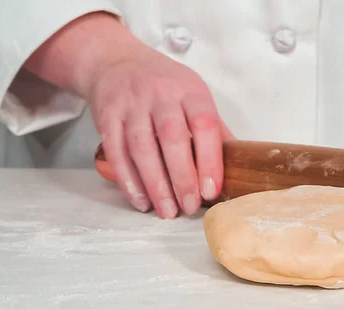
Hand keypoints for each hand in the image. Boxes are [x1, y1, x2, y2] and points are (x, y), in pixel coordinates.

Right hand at [89, 50, 233, 217]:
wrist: (115, 61)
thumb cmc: (163, 84)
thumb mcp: (192, 93)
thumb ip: (212, 127)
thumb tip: (236, 164)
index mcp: (189, 90)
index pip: (204, 123)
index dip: (209, 160)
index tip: (211, 190)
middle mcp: (160, 94)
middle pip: (172, 138)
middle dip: (182, 177)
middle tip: (189, 206)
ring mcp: (131, 104)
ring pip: (142, 148)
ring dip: (155, 185)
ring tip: (167, 211)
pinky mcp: (107, 117)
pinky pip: (117, 153)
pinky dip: (129, 181)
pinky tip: (141, 200)